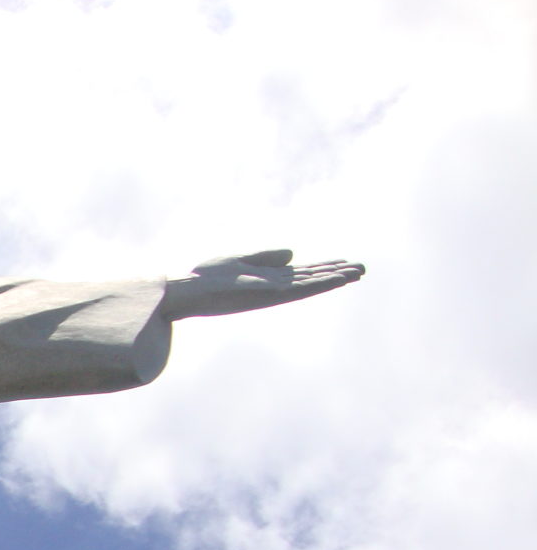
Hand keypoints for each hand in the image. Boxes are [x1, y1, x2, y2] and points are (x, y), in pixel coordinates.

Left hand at [160, 249, 364, 320]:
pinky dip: (316, 284)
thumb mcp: (241, 260)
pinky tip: (333, 279)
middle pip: (311, 279)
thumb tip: (293, 255)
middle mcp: (273, 286)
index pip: (303, 272)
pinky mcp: (266, 295)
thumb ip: (266, 258)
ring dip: (332, 279)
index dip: (325, 267)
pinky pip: (297, 289)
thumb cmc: (207, 275)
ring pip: (309, 285)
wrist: (185, 287)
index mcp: (268, 277)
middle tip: (363, 269)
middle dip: (336, 274)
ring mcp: (271, 291)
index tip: (347, 263)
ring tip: (357, 273)